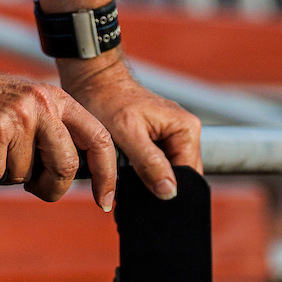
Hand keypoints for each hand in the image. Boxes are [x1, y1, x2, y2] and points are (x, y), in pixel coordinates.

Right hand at [0, 52, 115, 207]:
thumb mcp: (29, 104)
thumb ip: (51, 133)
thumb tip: (67, 178)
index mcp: (57, 99)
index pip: (98, 139)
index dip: (106, 175)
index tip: (105, 202)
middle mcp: (42, 104)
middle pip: (66, 166)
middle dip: (50, 187)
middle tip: (32, 187)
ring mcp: (17, 116)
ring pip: (24, 175)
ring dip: (4, 176)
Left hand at [60, 54, 201, 203]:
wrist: (93, 82)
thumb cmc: (108, 101)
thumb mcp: (128, 133)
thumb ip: (150, 162)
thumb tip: (170, 192)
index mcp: (187, 129)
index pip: (188, 176)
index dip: (167, 192)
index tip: (142, 199)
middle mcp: (185, 132)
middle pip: (179, 177)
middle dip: (157, 187)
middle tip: (131, 191)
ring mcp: (172, 136)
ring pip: (167, 174)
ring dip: (148, 181)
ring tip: (126, 181)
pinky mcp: (158, 139)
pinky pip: (157, 166)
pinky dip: (143, 173)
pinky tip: (126, 174)